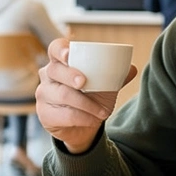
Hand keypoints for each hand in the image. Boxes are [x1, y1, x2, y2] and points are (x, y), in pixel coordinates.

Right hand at [35, 38, 137, 153]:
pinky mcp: (44, 113)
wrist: (84, 127)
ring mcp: (43, 94)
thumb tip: (131, 68)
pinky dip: (82, 117)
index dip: (60, 49)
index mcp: (61, 61)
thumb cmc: (92, 98)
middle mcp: (48, 75)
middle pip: (55, 70)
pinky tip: (93, 119)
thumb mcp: (106, 86)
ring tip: (103, 111)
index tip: (69, 54)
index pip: (55, 48)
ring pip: (62, 95)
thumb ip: (118, 76)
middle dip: (70, 76)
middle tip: (84, 83)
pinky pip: (63, 115)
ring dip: (85, 104)